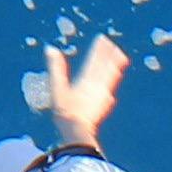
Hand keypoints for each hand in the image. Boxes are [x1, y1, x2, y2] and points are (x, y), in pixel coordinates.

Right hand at [44, 32, 129, 147]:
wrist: (77, 132)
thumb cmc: (65, 110)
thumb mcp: (57, 87)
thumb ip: (56, 68)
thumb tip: (51, 49)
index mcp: (86, 80)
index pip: (94, 60)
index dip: (99, 49)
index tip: (103, 38)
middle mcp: (97, 87)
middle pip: (105, 69)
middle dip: (109, 57)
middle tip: (115, 47)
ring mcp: (100, 98)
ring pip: (110, 81)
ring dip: (115, 70)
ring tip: (120, 63)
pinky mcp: (101, 108)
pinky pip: (107, 95)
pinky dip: (110, 90)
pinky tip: (110, 95)